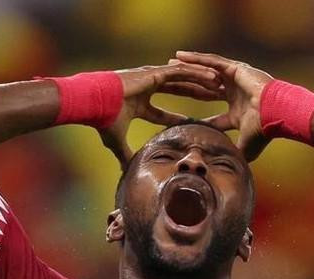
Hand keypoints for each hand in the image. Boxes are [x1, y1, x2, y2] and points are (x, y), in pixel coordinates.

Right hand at [100, 63, 221, 167]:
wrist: (93, 101)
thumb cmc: (102, 119)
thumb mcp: (116, 141)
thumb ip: (124, 155)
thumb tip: (126, 172)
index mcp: (139, 103)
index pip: (162, 113)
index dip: (177, 118)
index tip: (191, 122)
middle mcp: (146, 88)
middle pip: (178, 91)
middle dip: (195, 95)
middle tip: (212, 101)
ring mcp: (151, 77)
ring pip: (183, 78)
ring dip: (202, 82)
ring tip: (220, 85)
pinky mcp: (154, 72)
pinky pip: (182, 72)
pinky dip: (198, 74)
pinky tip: (212, 78)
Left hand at [170, 51, 273, 161]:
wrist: (278, 113)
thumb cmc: (265, 129)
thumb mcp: (246, 146)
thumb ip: (235, 155)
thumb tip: (228, 174)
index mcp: (237, 111)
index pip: (212, 115)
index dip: (196, 117)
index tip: (180, 119)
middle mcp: (235, 93)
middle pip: (203, 90)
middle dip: (186, 88)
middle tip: (168, 85)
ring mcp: (235, 79)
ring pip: (205, 73)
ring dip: (187, 70)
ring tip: (168, 65)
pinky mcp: (235, 68)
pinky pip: (211, 62)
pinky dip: (195, 59)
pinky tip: (179, 56)